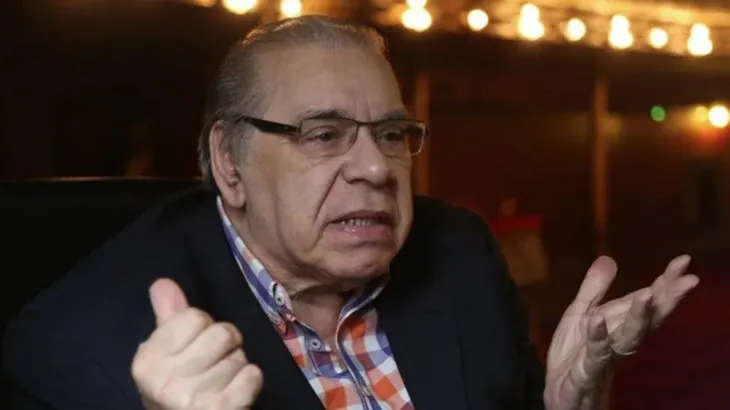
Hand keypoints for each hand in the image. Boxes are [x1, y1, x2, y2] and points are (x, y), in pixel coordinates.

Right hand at [132, 279, 262, 409]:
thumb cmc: (179, 387)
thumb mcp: (166, 355)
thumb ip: (168, 317)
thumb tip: (162, 282)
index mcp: (148, 360)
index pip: (195, 317)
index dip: (204, 328)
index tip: (196, 347)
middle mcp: (164, 382)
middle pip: (222, 334)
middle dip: (226, 346)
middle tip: (214, 364)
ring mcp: (191, 400)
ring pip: (240, 356)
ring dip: (237, 367)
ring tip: (221, 383)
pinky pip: (253, 376)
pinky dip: (250, 382)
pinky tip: (234, 393)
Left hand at [543, 255, 698, 409]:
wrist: (560, 391)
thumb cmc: (575, 353)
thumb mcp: (579, 314)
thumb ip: (593, 289)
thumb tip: (608, 258)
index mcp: (620, 323)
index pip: (648, 301)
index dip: (666, 283)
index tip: (683, 262)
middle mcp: (620, 340)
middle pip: (649, 319)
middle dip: (668, 299)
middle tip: (689, 281)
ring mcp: (606, 356)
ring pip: (628, 338)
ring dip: (639, 317)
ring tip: (648, 294)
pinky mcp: (587, 371)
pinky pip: (594, 354)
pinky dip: (598, 337)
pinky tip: (597, 320)